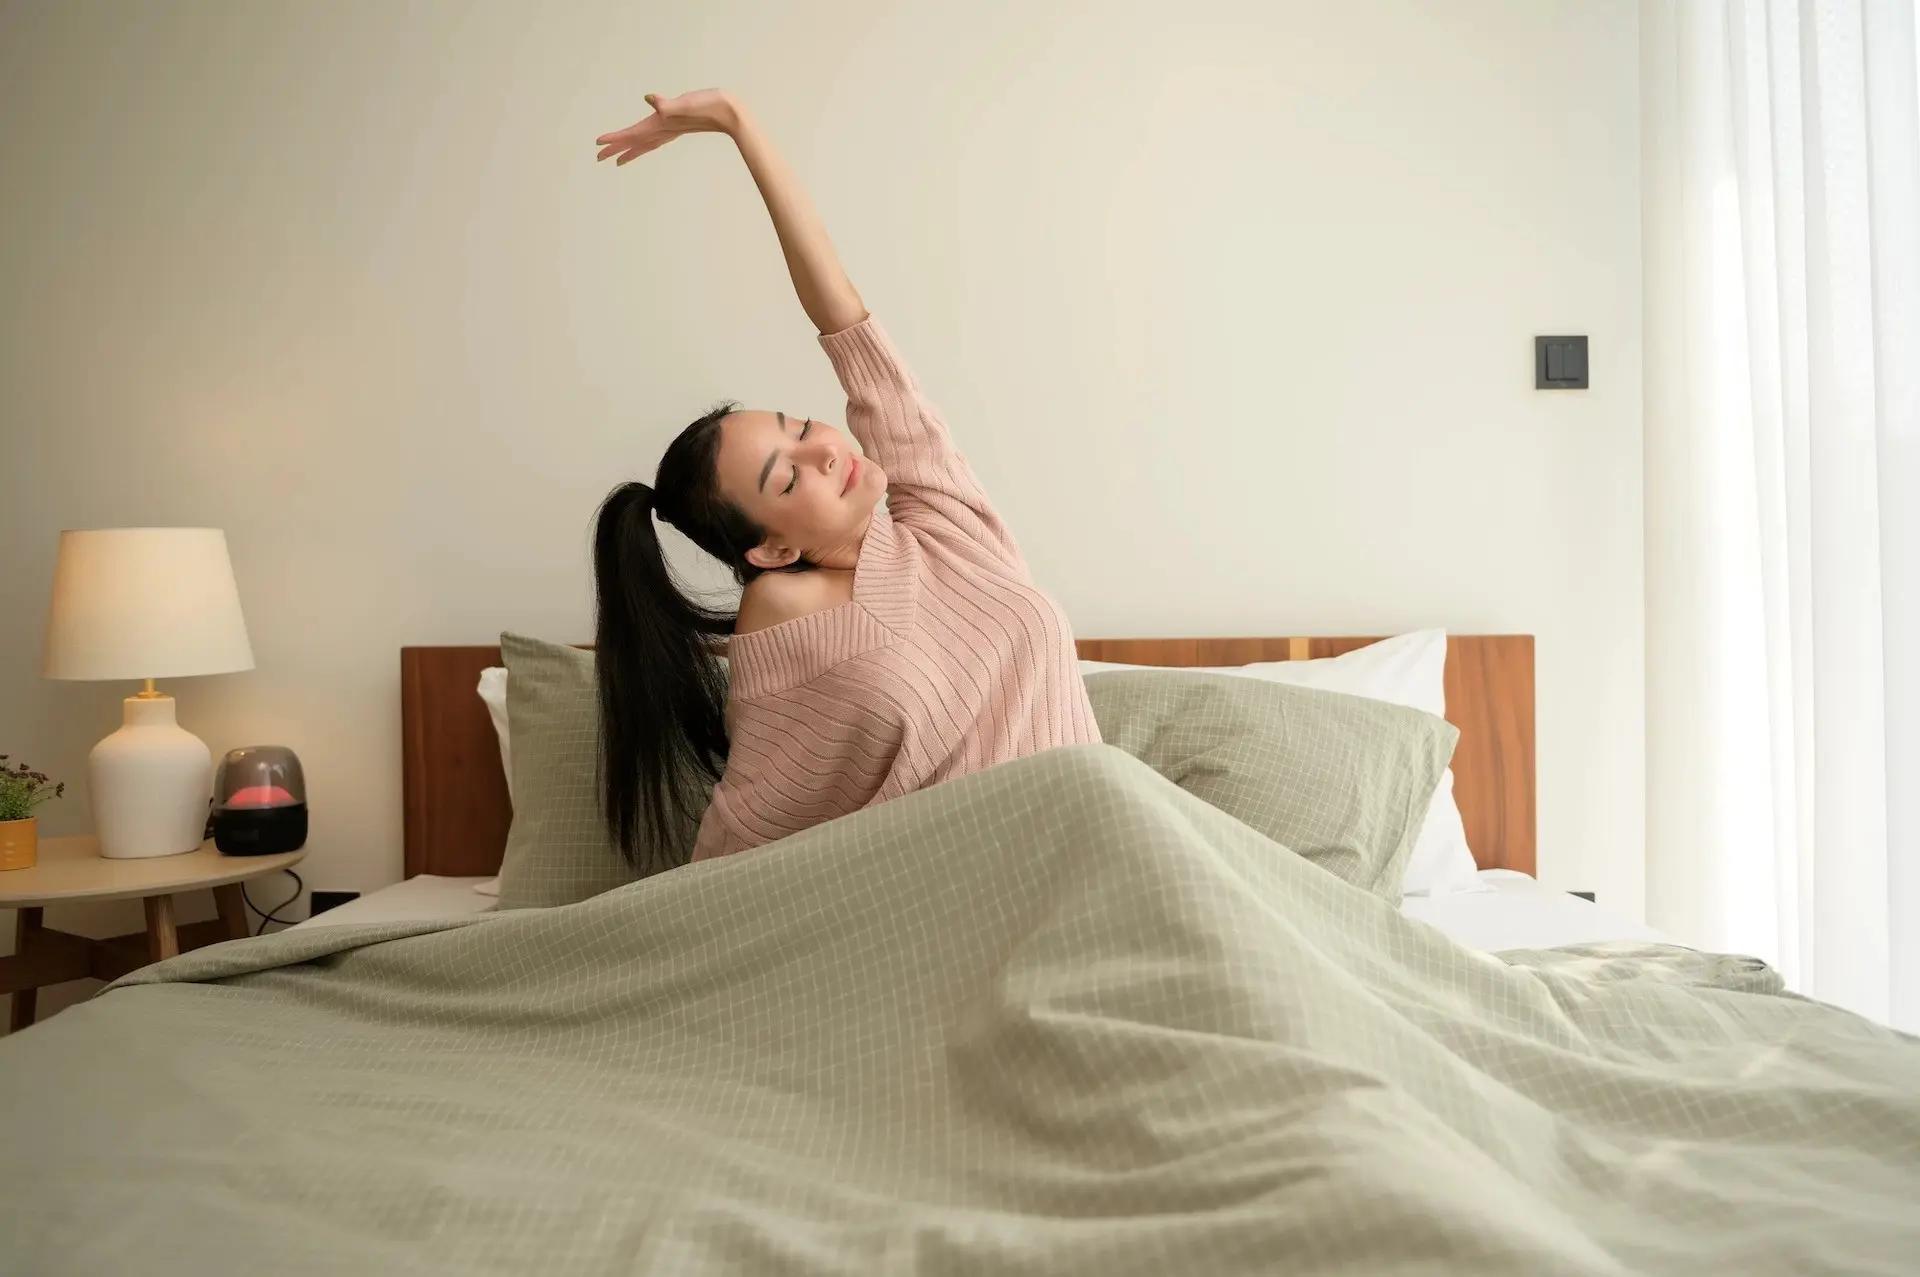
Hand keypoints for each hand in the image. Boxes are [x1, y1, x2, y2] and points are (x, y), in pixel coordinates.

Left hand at [595, 90, 743, 164]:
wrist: (730, 112)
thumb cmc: (709, 105)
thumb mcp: (686, 102)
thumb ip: (667, 104)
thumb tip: (650, 100)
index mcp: (662, 123)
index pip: (633, 133)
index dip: (615, 138)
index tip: (598, 144)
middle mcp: (665, 128)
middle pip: (636, 142)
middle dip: (617, 149)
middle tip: (599, 158)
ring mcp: (672, 129)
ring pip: (645, 142)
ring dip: (631, 150)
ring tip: (618, 157)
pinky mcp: (678, 125)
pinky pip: (656, 137)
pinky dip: (646, 141)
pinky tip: (646, 139)